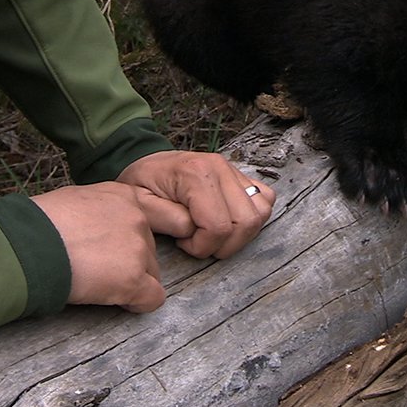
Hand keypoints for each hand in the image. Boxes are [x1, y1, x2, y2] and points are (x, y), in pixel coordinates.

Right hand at [29, 183, 164, 312]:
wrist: (27, 244)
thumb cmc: (38, 224)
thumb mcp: (75, 201)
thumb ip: (100, 212)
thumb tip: (98, 226)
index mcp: (124, 195)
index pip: (154, 215)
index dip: (138, 235)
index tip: (123, 247)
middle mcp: (138, 218)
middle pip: (150, 249)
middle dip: (130, 262)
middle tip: (97, 268)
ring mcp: (138, 248)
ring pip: (152, 274)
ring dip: (130, 281)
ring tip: (96, 282)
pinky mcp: (134, 279)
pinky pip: (153, 299)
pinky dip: (136, 303)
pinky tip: (113, 300)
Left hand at [117, 150, 275, 259]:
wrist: (147, 159)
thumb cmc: (143, 183)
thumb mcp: (140, 204)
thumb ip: (167, 220)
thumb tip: (193, 231)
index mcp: (196, 174)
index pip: (218, 226)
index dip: (202, 246)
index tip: (183, 243)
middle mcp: (221, 168)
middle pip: (246, 222)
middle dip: (223, 245)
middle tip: (198, 243)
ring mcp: (233, 170)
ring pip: (260, 214)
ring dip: (240, 234)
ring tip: (212, 233)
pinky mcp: (241, 175)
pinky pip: (265, 200)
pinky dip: (252, 217)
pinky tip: (228, 221)